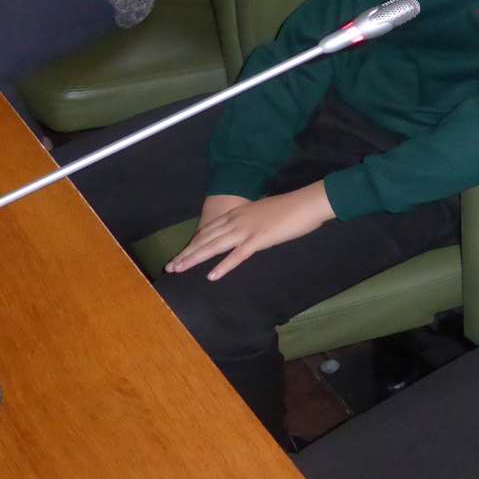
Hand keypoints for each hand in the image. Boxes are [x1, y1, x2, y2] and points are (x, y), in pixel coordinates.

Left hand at [167, 183, 334, 280]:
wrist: (308, 202)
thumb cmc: (291, 207)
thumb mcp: (264, 212)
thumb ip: (251, 220)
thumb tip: (247, 230)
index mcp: (238, 212)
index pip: (209, 228)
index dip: (194, 242)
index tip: (181, 253)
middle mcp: (237, 220)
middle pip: (206, 238)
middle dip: (187, 253)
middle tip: (170, 267)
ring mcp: (247, 230)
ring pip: (214, 246)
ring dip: (195, 259)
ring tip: (179, 269)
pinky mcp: (259, 239)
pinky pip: (237, 255)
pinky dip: (223, 266)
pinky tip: (211, 276)